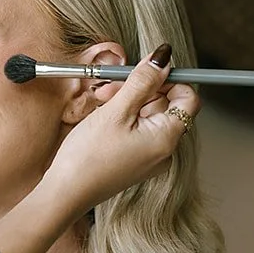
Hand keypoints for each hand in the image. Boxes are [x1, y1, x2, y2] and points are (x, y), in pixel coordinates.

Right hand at [42, 44, 199, 214]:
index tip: (146, 72)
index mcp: (166, 138)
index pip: (188, 99)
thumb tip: (164, 59)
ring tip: (102, 101)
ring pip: (148, 116)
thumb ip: (143, 81)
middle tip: (111, 86)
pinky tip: (103, 117)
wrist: (65, 193)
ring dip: (127, 101)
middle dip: (140, 89)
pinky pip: (138, 131)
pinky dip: (123, 119)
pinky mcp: (136, 161)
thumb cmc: (87, 158)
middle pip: (165, 105)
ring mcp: (151, 158)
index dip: (169, 80)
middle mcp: (164, 151)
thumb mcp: (116, 111)